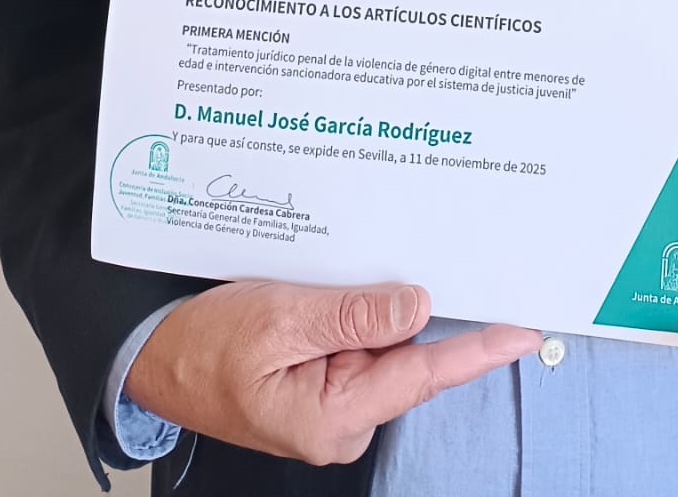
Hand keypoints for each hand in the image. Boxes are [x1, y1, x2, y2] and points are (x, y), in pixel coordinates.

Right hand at [126, 277, 541, 464]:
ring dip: (383, 306)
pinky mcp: (325, 385)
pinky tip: (350, 285)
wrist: (153, 356)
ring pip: (385, 345)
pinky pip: (361, 344)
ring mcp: (335, 404)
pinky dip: (362, 312)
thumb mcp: (279, 316)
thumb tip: (418, 307)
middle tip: (430, 257)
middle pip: (407, 355)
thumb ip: (353, 314)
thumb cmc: (204, 343)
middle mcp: (344, 420)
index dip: (479, 348)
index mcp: (335, 415)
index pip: (424, 374)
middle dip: (421, 307)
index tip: (524, 329)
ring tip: (359, 268)